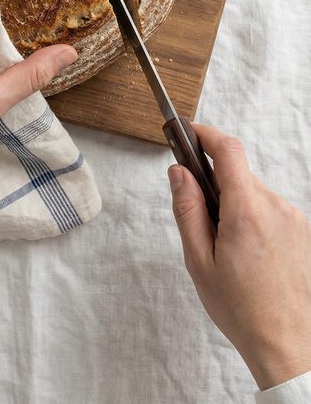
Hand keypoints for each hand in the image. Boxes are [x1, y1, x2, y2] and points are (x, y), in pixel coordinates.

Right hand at [168, 123, 310, 390]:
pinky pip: (270, 208)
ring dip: (235, 205)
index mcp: (247, 212)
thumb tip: (179, 172)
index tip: (188, 132)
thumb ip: (187, 209)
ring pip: (253, 192)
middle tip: (202, 221)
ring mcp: (293, 218)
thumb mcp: (199, 260)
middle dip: (215, 185)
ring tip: (228, 249)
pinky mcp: (302, 229)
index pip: (227, 150)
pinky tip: (248, 253)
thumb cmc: (242, 310)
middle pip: (238, 174)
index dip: (205, 134)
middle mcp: (276, 208)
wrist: (288, 345)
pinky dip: (253, 218)